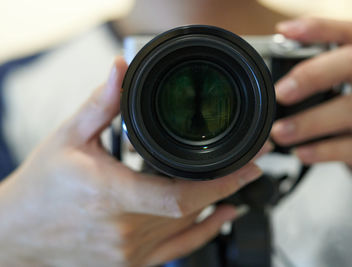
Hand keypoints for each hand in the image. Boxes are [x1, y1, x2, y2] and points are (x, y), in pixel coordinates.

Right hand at [0, 57, 264, 266]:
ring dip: (218, 203)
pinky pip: (177, 251)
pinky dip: (205, 232)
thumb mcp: (68, 138)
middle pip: (191, 208)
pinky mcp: (130, 264)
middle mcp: (124, 230)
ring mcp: (129, 253)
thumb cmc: (41, 187)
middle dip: (229, 184)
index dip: (222, 182)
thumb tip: (120, 70)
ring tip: (241, 182)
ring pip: (187, 227)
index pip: (180, 195)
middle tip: (252, 162)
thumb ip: (100, 105)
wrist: (17, 233)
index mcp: (111, 195)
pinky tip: (223, 216)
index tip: (249, 163)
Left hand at [271, 18, 351, 234]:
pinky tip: (303, 154)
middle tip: (279, 93)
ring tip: (280, 132)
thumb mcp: (350, 113)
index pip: (351, 36)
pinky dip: (325, 150)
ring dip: (309, 121)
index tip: (284, 31)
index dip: (318, 29)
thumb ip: (324, 99)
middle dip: (310, 74)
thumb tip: (276, 94)